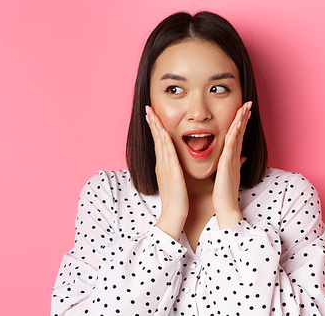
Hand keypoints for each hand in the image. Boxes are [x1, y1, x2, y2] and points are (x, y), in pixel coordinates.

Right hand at [145, 106, 188, 239]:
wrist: (173, 216)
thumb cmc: (176, 201)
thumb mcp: (175, 181)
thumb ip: (175, 170)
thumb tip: (177, 164)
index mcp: (163, 166)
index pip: (159, 143)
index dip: (155, 128)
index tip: (152, 116)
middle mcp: (162, 164)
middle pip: (156, 139)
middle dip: (152, 123)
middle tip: (148, 108)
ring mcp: (165, 167)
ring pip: (160, 142)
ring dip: (156, 127)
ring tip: (151, 113)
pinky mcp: (172, 172)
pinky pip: (168, 153)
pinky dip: (164, 140)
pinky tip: (163, 130)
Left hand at [212, 101, 251, 228]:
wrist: (226, 207)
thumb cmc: (226, 193)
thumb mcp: (231, 175)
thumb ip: (237, 164)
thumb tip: (243, 157)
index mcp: (233, 158)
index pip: (238, 136)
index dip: (242, 123)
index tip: (245, 110)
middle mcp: (235, 157)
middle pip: (240, 133)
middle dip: (244, 117)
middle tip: (248, 103)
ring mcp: (232, 159)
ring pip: (237, 136)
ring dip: (241, 121)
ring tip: (245, 108)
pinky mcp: (227, 164)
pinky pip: (231, 146)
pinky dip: (234, 134)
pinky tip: (236, 124)